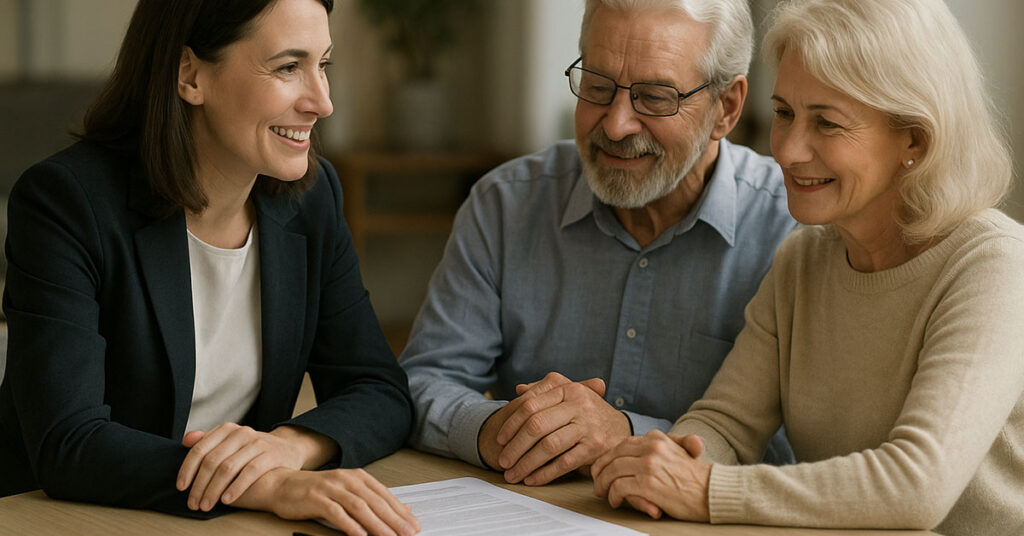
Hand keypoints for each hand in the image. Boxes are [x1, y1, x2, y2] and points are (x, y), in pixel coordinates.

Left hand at [176, 423, 335, 510]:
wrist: (288, 448)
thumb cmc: (253, 449)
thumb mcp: (231, 441)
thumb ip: (209, 441)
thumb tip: (186, 440)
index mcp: (227, 429)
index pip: (200, 449)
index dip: (187, 469)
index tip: (181, 487)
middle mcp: (240, 433)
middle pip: (212, 461)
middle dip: (199, 485)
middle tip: (193, 503)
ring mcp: (257, 443)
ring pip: (228, 468)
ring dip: (214, 490)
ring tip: (206, 505)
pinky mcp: (271, 455)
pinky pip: (250, 472)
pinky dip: (236, 487)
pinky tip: (227, 500)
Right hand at [232, 467, 419, 535]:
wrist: (282, 485)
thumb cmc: (316, 491)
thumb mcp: (347, 492)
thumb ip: (372, 499)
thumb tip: (401, 509)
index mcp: (357, 477)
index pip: (384, 495)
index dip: (400, 511)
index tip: (414, 525)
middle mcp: (346, 479)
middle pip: (375, 501)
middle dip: (394, 519)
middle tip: (408, 533)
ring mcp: (331, 488)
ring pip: (359, 507)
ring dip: (377, 524)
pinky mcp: (316, 498)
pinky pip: (336, 512)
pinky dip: (349, 524)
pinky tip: (359, 534)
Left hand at [491, 372, 631, 485]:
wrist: (620, 428)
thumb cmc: (587, 412)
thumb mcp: (569, 394)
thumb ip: (544, 390)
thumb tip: (519, 389)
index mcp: (569, 390)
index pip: (531, 405)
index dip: (511, 424)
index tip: (500, 439)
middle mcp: (579, 405)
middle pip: (536, 426)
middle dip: (515, 447)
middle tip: (503, 461)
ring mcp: (588, 426)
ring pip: (548, 446)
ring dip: (526, 463)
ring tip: (513, 474)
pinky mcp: (596, 448)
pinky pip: (564, 463)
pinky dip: (545, 473)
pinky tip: (532, 479)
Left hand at [591, 430, 710, 521]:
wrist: (714, 492)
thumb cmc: (696, 477)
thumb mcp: (677, 451)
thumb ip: (656, 448)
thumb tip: (631, 452)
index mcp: (657, 438)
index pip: (622, 444)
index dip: (609, 457)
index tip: (603, 467)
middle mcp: (651, 448)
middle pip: (613, 456)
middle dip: (600, 469)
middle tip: (597, 481)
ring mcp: (648, 465)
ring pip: (611, 471)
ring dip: (603, 484)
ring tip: (604, 493)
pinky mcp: (647, 484)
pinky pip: (619, 488)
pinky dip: (614, 495)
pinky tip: (616, 501)